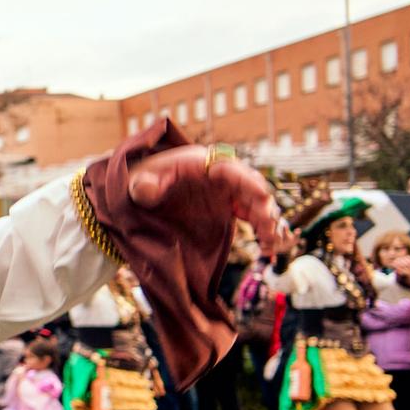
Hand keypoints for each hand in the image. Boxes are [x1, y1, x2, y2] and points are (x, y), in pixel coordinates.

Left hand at [126, 147, 292, 257]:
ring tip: (271, 242)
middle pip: (250, 184)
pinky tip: (268, 247)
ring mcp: (227, 189)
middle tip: (268, 225)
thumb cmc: (142, 180)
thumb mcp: (138, 182)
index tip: (262, 194)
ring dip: (268, 220)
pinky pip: (253, 214)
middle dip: (262, 204)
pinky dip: (264, 228)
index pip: (228, 168)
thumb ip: (142, 186)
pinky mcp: (230, 205)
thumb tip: (146, 190)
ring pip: (257, 201)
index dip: (246, 181)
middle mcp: (220, 173)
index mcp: (200, 162)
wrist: (144, 188)